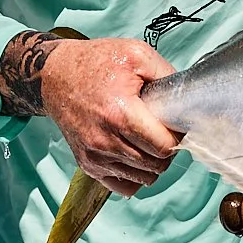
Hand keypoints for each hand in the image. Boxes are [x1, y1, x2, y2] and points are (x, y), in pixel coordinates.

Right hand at [17, 34, 181, 196]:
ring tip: (148, 141)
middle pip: (155, 165)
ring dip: (152, 164)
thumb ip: (166, 75)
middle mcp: (105, 141)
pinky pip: (123, 187)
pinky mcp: (88, 164)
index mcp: (120, 114)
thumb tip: (187, 99)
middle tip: (163, 132)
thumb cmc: (96, 63)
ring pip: (142, 179)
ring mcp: (95, 156)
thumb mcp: (137, 55)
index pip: (163, 147)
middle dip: (166, 151)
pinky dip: (135, 176)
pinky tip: (135, 156)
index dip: (176, 137)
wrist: (55, 76)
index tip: (174, 126)